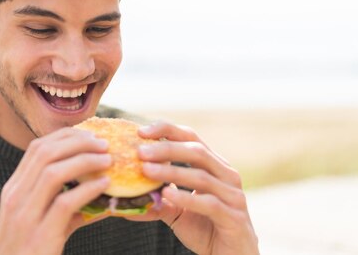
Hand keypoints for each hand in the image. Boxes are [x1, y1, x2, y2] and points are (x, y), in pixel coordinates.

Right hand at [0, 127, 112, 254]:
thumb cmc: (29, 251)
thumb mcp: (41, 221)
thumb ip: (65, 202)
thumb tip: (100, 187)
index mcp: (14, 189)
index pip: (37, 149)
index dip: (65, 136)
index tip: (89, 135)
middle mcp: (15, 197)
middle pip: (45, 153)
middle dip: (77, 142)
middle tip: (103, 143)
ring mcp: (25, 216)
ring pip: (53, 173)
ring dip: (84, 161)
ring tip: (108, 160)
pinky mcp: (40, 236)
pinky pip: (64, 203)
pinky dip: (87, 190)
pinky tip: (104, 185)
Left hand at [130, 121, 258, 254]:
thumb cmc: (206, 228)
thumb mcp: (177, 211)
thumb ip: (158, 199)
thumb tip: (123, 198)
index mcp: (214, 166)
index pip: (191, 138)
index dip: (167, 130)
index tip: (141, 131)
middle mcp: (227, 175)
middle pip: (196, 151)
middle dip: (166, 149)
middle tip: (140, 152)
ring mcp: (233, 195)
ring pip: (200, 176)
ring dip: (171, 172)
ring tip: (146, 171)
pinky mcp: (234, 217)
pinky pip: (209, 203)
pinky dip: (186, 198)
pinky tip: (167, 194)